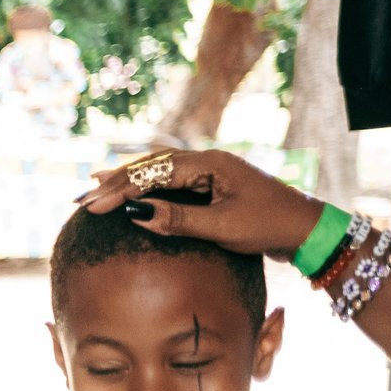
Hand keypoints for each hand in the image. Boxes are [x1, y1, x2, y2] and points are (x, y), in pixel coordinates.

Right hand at [77, 148, 324, 257]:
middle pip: (152, 166)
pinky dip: (147, 186)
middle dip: (115, 181)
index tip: (92, 206)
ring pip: (160, 171)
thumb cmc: (268, 227)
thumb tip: (136, 214)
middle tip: (82, 196)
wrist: (307, 229)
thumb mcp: (222, 228)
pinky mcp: (213, 185)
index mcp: (210, 164)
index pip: (154, 173)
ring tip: (96, 186)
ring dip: (128, 180)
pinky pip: (171, 180)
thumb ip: (178, 220)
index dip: (120, 190)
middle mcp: (208, 161)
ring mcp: (211, 171)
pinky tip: (132, 192)